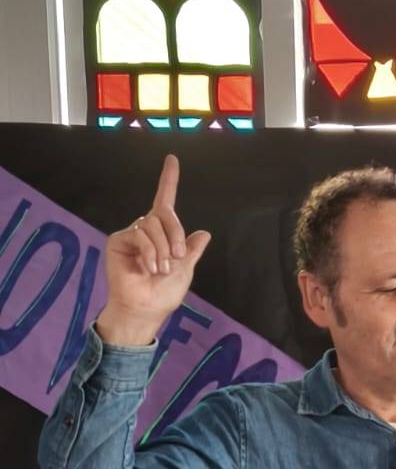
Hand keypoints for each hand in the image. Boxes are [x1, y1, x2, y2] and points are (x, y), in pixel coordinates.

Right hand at [96, 155, 211, 345]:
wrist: (145, 308)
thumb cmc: (163, 294)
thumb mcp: (185, 270)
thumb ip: (191, 251)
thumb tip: (204, 233)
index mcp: (163, 235)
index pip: (165, 202)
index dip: (169, 181)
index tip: (172, 159)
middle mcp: (146, 230)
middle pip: (164, 214)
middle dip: (175, 234)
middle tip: (178, 256)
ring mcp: (131, 234)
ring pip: (152, 225)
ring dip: (163, 248)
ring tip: (161, 269)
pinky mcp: (118, 240)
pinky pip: (140, 234)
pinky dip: (150, 251)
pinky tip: (151, 267)